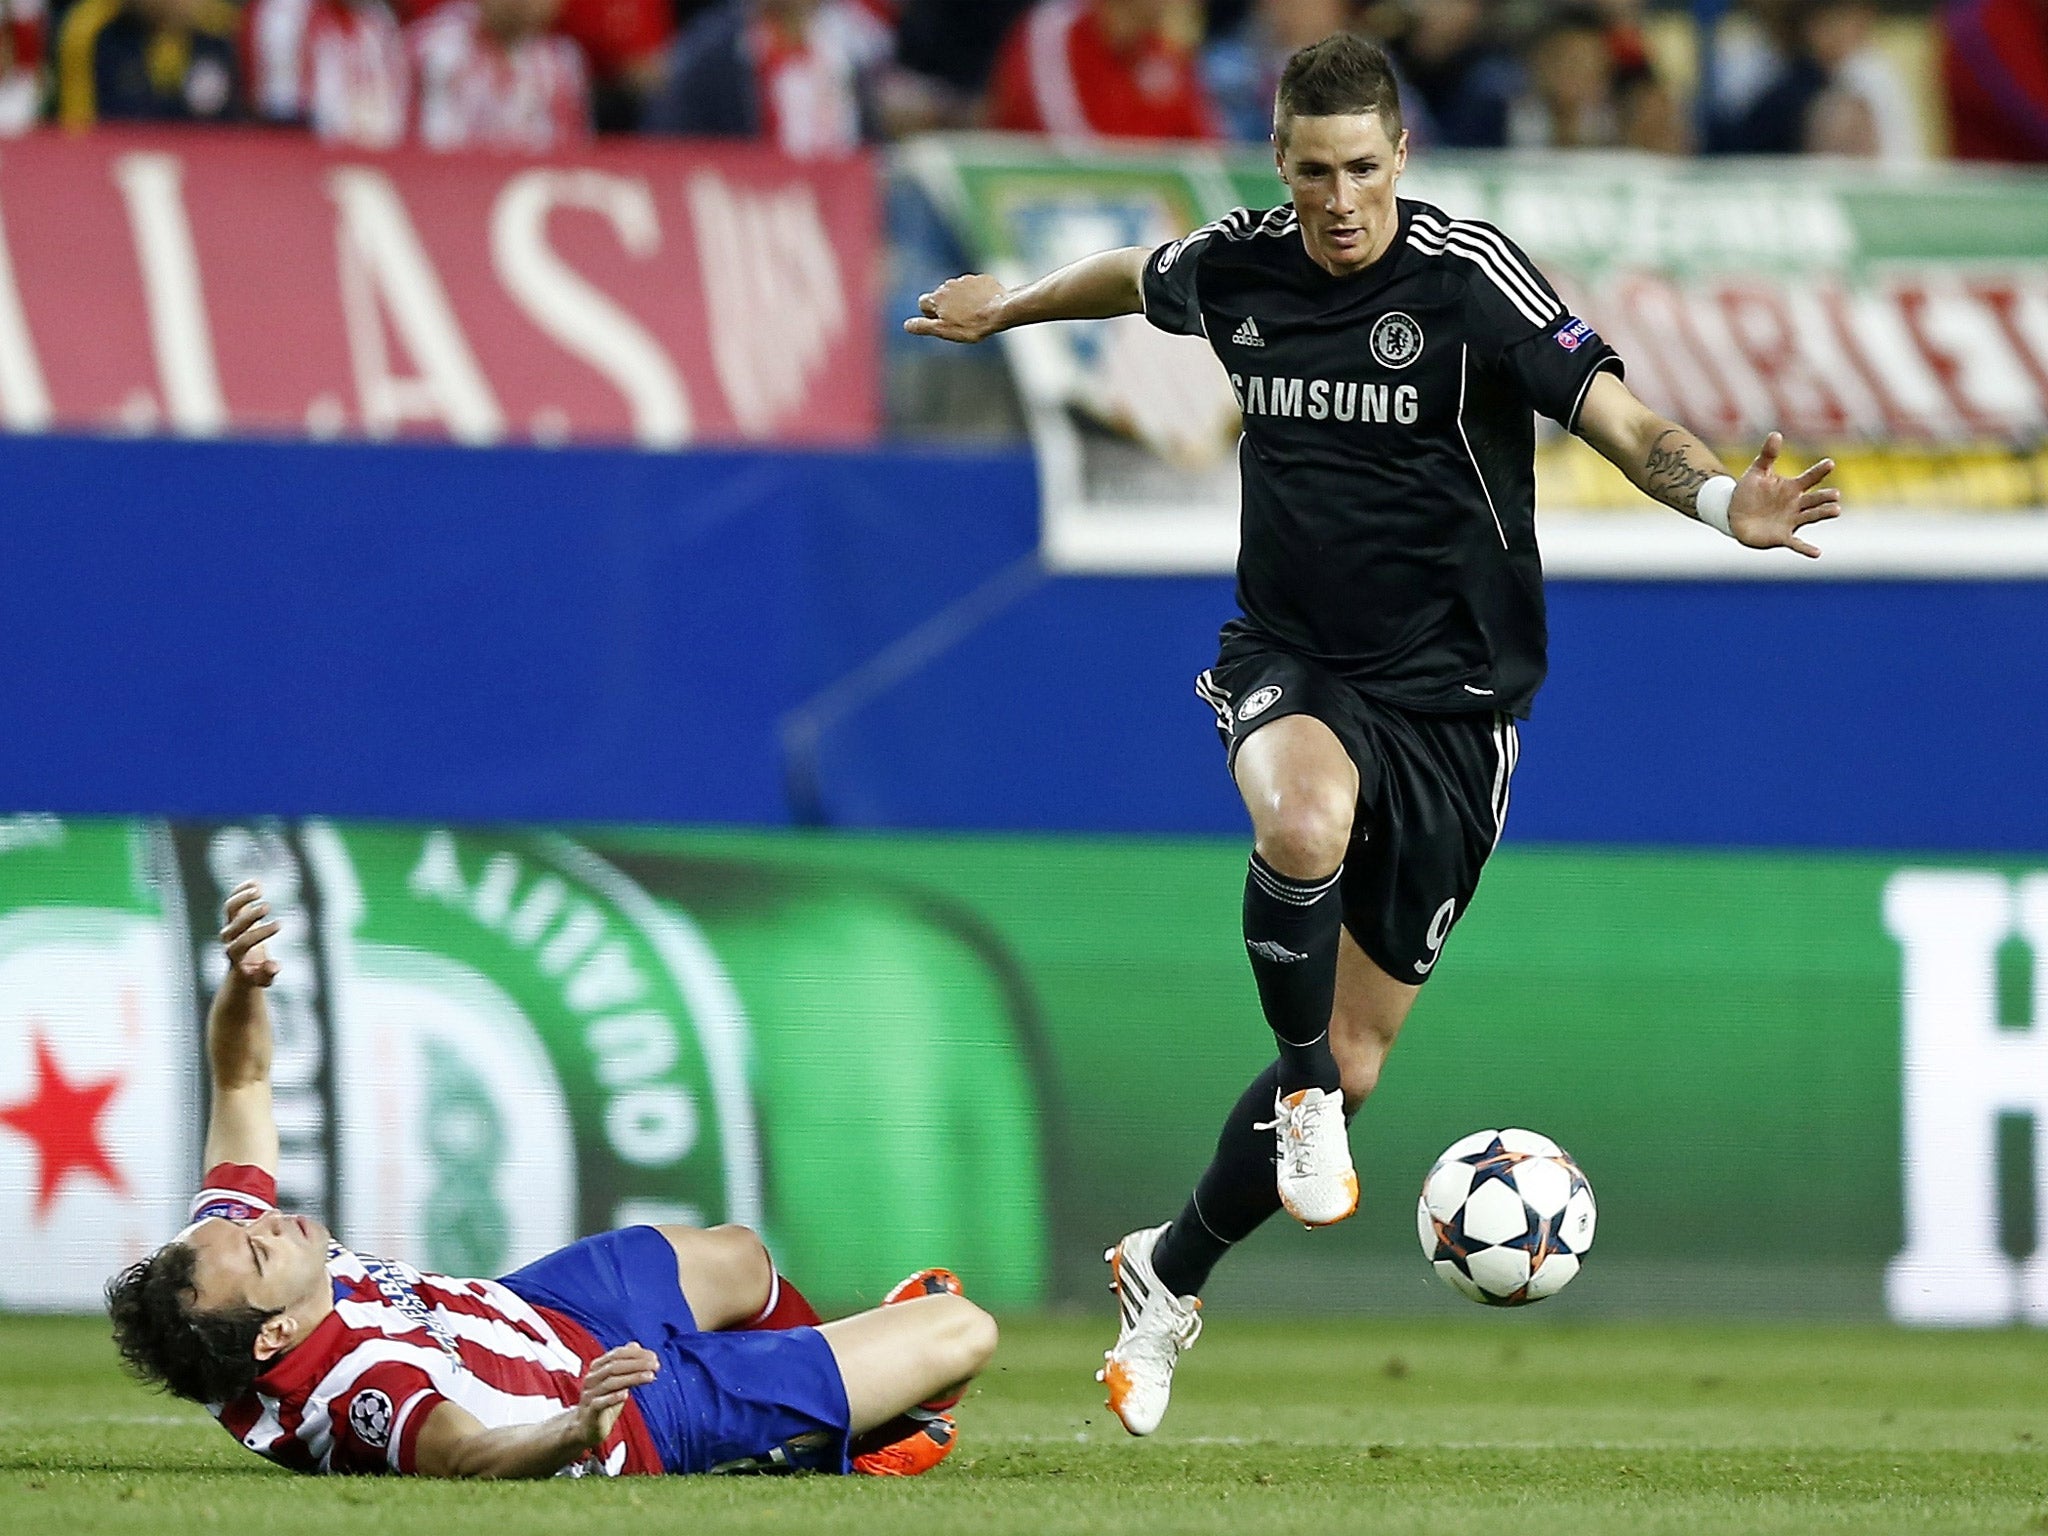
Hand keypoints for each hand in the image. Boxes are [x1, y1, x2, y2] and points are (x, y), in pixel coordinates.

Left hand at [219, 882, 280, 987]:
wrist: (242, 967)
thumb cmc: (255, 974)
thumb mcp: (263, 979)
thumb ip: (268, 974)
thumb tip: (274, 966)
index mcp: (236, 955)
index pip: (243, 942)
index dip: (260, 933)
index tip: (279, 925)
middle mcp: (229, 939)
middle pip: (234, 925)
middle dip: (250, 916)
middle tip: (268, 907)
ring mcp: (230, 925)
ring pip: (230, 908)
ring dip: (242, 897)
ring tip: (259, 890)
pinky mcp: (234, 915)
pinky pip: (234, 900)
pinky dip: (242, 890)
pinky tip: (256, 881)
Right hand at [570, 1345, 658, 1449]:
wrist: (587, 1427)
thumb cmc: (604, 1401)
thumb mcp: (617, 1381)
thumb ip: (625, 1364)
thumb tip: (635, 1345)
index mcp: (597, 1367)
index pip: (617, 1354)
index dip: (636, 1354)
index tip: (654, 1357)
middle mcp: (591, 1378)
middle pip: (615, 1366)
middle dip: (637, 1364)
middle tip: (656, 1365)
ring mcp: (589, 1395)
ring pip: (611, 1383)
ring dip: (632, 1378)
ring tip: (650, 1376)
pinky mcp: (590, 1411)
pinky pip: (600, 1403)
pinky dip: (613, 1398)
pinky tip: (626, 1394)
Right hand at [903, 274, 1007, 342]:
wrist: (1000, 310)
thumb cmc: (971, 324)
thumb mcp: (944, 331)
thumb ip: (923, 326)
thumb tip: (906, 325)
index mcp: (937, 297)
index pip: (923, 303)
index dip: (930, 315)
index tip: (943, 323)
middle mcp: (948, 285)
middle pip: (942, 296)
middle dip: (947, 307)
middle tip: (961, 321)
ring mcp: (966, 280)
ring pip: (958, 291)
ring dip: (962, 301)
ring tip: (975, 315)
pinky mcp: (982, 279)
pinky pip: (975, 287)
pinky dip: (977, 295)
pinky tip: (985, 306)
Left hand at [1729, 432, 1840, 558]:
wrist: (1733, 514)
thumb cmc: (1748, 492)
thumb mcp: (1756, 472)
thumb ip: (1767, 455)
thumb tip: (1775, 433)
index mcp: (1792, 488)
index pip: (1809, 478)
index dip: (1819, 471)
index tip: (1829, 463)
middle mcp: (1796, 504)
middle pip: (1815, 499)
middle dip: (1825, 496)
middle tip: (1835, 494)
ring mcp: (1791, 521)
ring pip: (1811, 517)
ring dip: (1823, 514)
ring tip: (1836, 510)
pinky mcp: (1782, 537)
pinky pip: (1796, 544)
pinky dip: (1806, 549)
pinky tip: (1817, 553)